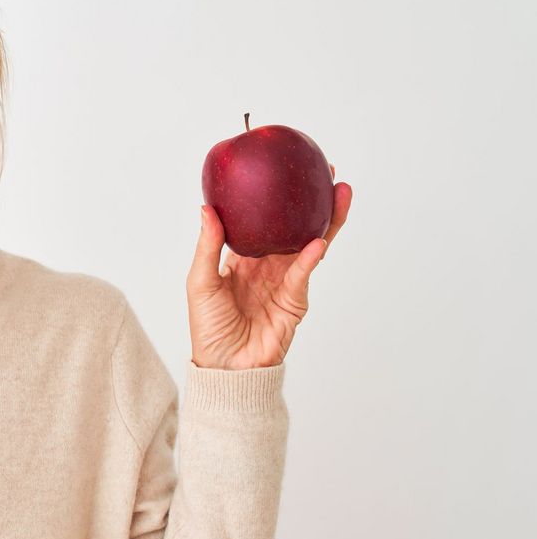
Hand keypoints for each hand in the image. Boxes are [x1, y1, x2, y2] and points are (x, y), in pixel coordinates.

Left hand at [185, 163, 351, 368]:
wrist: (225, 366)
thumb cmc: (208, 327)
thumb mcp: (200, 280)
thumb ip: (207, 245)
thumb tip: (206, 208)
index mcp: (244, 258)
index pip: (264, 222)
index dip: (277, 200)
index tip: (286, 172)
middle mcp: (269, 265)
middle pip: (296, 227)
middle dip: (312, 201)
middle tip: (326, 171)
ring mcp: (286, 281)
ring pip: (311, 244)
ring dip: (326, 220)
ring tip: (339, 194)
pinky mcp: (296, 300)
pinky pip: (304, 272)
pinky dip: (311, 256)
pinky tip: (318, 239)